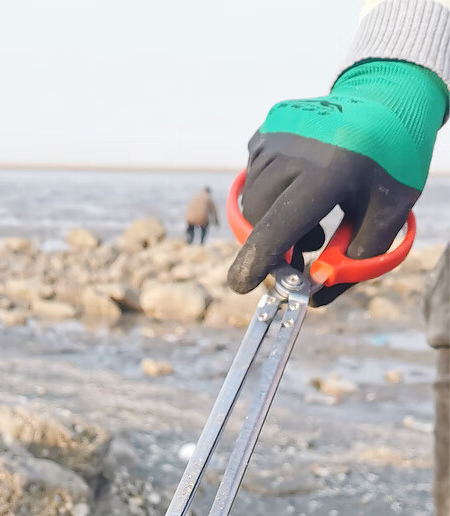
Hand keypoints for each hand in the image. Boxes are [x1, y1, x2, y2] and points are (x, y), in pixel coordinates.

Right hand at [228, 60, 447, 304]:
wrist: (388, 97)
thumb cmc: (391, 161)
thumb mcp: (388, 215)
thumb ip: (355, 262)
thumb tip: (316, 299)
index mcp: (330, 170)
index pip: (280, 224)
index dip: (258, 259)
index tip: (242, 284)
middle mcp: (296, 148)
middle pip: (259, 216)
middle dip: (273, 243)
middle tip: (308, 247)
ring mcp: (277, 133)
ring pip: (252, 198)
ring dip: (273, 218)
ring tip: (311, 215)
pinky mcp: (267, 127)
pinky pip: (254, 175)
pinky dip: (271, 193)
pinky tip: (299, 187)